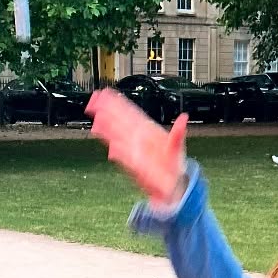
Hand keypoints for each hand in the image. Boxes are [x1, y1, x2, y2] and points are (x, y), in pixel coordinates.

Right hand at [87, 88, 188, 205]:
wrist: (172, 184)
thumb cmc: (172, 163)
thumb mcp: (178, 145)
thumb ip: (179, 133)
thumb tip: (184, 118)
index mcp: (148, 130)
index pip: (130, 113)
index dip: (118, 103)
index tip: (107, 93)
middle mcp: (138, 139)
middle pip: (120, 122)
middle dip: (107, 111)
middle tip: (94, 100)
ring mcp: (134, 151)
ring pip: (118, 138)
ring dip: (107, 130)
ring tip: (96, 120)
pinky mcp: (133, 166)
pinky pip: (125, 159)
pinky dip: (119, 154)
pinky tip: (112, 149)